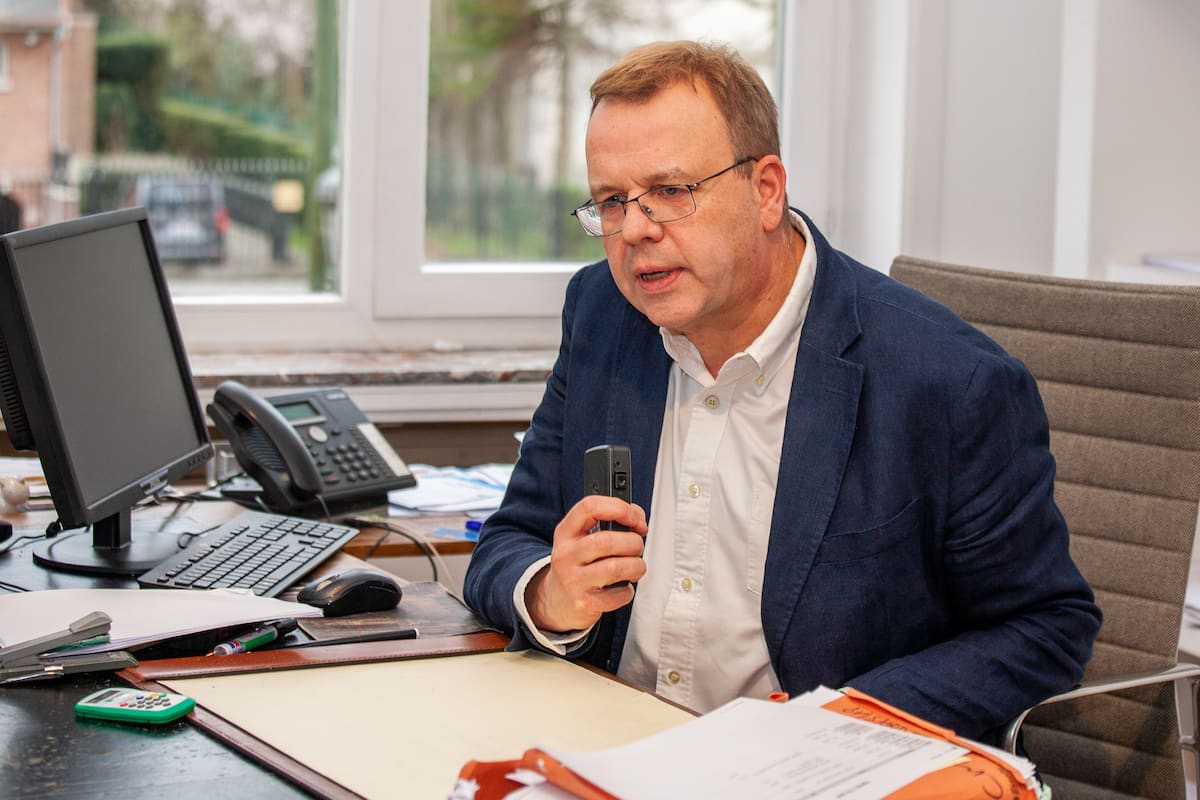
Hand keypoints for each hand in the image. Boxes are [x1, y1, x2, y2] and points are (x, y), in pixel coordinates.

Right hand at [525, 494, 647, 632]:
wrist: (557, 601)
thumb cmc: (578, 564)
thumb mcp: (580, 538)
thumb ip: (606, 522)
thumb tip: (637, 518)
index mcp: (565, 532)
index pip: (590, 507)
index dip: (619, 508)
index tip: (635, 518)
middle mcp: (566, 555)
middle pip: (607, 541)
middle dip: (633, 543)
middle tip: (636, 548)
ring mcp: (573, 580)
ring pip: (616, 568)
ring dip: (636, 566)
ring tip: (635, 567)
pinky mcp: (584, 603)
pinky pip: (618, 595)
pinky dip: (628, 590)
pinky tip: (623, 587)